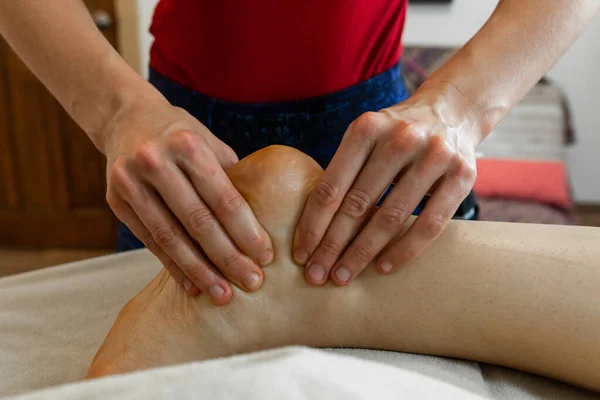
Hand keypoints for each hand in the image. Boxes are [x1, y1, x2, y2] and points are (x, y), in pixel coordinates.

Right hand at [103, 96, 273, 303]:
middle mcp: (155, 161)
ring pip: (170, 237)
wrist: (126, 118)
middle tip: (252, 283)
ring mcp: (130, 181)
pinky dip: (173, 266)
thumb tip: (265, 220)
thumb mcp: (209, 142)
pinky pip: (149, 241)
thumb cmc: (181, 135)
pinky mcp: (115, 200)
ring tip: (223, 295)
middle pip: (198, 221)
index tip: (266, 257)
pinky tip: (193, 285)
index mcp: (187, 144)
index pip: (223, 198)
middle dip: (228, 257)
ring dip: (200, 271)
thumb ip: (232, 177)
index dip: (246, 231)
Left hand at [293, 85, 478, 284]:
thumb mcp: (367, 138)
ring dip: (363, 253)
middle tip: (316, 275)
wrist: (452, 111)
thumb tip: (312, 230)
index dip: (313, 224)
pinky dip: (404, 250)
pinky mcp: (462, 175)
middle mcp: (400, 138)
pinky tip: (382, 267)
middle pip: (358, 204)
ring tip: (343, 277)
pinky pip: (430, 223)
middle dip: (332, 246)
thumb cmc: (395, 135)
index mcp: (366, 128)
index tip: (301, 254)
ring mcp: (434, 155)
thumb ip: (343, 172)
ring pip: (391, 217)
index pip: (332, 186)